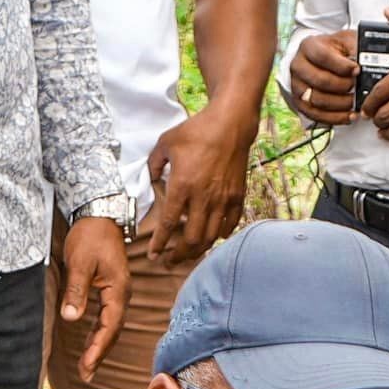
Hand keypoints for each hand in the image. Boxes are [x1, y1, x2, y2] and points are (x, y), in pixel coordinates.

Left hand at [57, 215, 130, 382]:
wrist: (100, 215)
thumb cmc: (90, 236)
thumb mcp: (80, 262)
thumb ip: (77, 291)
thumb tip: (71, 318)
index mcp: (118, 291)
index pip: (109, 327)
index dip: (97, 348)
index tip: (87, 366)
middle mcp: (122, 296)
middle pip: (113, 332)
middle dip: (99, 354)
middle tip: (86, 375)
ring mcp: (118, 294)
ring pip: (110, 327)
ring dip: (99, 347)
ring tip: (88, 366)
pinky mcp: (111, 290)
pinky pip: (107, 318)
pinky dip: (99, 333)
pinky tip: (92, 342)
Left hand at [145, 105, 256, 264]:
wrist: (229, 126)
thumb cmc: (196, 132)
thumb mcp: (165, 143)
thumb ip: (154, 164)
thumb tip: (151, 180)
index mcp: (182, 186)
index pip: (169, 224)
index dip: (160, 243)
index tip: (153, 254)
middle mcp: (202, 199)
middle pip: (191, 239)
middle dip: (178, 255)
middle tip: (170, 262)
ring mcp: (222, 200)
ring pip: (211, 237)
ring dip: (198, 250)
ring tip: (189, 255)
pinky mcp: (237, 198)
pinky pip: (229, 225)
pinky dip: (221, 235)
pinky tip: (214, 237)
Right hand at [290, 30, 358, 124]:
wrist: (321, 62)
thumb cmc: (335, 51)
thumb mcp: (345, 42)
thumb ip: (354, 49)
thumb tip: (367, 62)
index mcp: (308, 46)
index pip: (323, 57)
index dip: (342, 66)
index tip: (357, 70)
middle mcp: (298, 66)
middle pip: (321, 81)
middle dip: (343, 86)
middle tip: (356, 87)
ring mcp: (297, 86)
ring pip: (318, 100)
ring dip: (341, 104)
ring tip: (355, 102)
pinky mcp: (300, 104)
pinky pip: (317, 115)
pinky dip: (336, 118)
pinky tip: (350, 116)